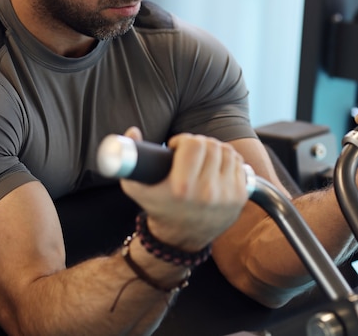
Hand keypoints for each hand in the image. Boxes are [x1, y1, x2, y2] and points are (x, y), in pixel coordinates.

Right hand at [120, 128, 248, 251]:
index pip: (193, 144)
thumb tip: (132, 131)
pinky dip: (228, 159)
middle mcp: (208, 193)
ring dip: (214, 149)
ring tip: (202, 158)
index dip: (182, 140)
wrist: (181, 239)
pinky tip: (215, 166)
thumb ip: (130, 158)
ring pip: (227, 151)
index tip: (176, 147)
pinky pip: (239, 163)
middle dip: (198, 143)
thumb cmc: (158, 208)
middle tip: (189, 151)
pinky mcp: (241, 197)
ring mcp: (227, 195)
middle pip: (211, 145)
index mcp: (183, 189)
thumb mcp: (136, 187)